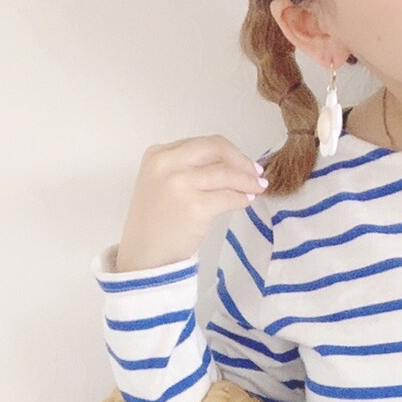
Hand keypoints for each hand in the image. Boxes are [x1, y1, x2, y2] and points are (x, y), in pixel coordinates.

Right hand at [114, 135, 268, 272]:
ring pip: (227, 173)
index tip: (243, 163)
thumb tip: (231, 166)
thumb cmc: (154, 225)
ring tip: (258, 189)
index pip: (203, 144)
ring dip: (248, 181)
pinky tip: (245, 203)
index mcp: (158, 154)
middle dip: (242, 161)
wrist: (143, 257)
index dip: (229, 152)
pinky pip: (229, 196)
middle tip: (257, 174)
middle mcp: (167, 163)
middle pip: (217, 149)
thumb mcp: (161, 184)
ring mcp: (180, 184)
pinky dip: (241, 199)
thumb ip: (187, 169)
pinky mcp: (195, 206)